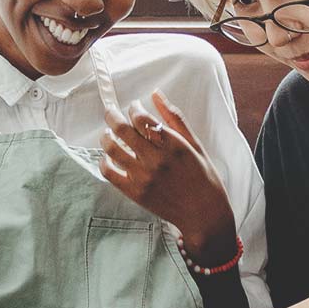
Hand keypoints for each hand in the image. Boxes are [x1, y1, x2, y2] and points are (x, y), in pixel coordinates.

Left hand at [100, 91, 235, 263]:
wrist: (203, 213)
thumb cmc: (203, 176)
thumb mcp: (194, 143)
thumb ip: (174, 118)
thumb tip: (155, 94)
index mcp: (172, 144)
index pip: (141, 118)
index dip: (133, 108)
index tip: (134, 107)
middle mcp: (156, 159)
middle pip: (122, 129)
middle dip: (112, 115)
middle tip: (111, 113)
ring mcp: (143, 177)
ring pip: (112, 148)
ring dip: (106, 136)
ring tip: (109, 134)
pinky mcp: (135, 192)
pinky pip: (109, 172)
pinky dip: (104, 161)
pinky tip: (109, 156)